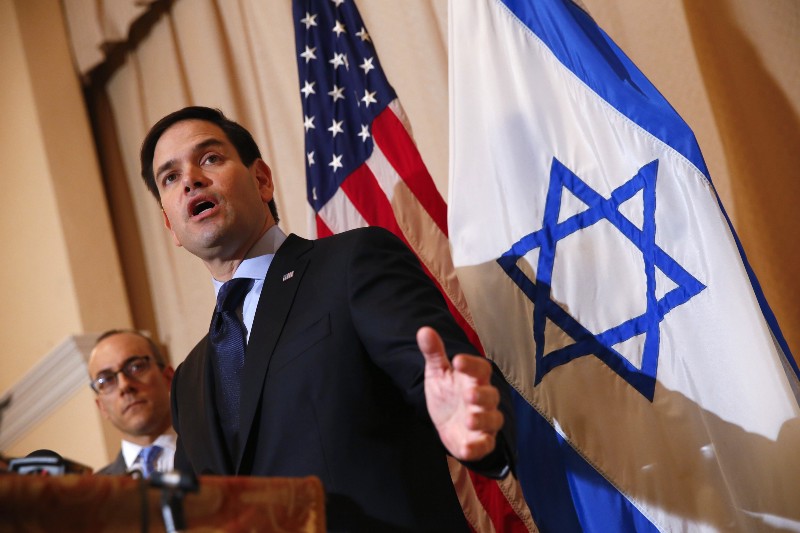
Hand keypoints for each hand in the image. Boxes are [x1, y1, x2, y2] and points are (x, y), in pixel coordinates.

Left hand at [417, 326, 503, 461]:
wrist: (446, 421)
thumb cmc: (447, 392)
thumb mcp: (437, 372)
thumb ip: (433, 352)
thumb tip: (424, 330)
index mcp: (475, 379)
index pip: (480, 369)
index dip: (472, 365)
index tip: (457, 360)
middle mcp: (484, 399)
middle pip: (491, 396)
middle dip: (482, 395)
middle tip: (468, 394)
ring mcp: (485, 422)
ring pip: (493, 420)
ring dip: (483, 420)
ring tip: (469, 419)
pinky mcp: (480, 442)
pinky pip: (484, 446)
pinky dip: (477, 448)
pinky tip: (466, 448)